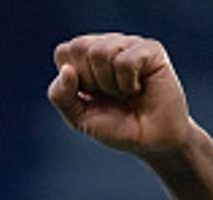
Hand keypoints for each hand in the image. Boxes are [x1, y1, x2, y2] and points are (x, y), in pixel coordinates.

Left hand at [46, 34, 192, 158]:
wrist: (151, 142)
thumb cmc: (117, 127)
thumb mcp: (79, 118)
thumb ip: (61, 96)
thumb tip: (66, 69)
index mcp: (86, 58)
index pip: (64, 52)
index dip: (73, 80)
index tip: (90, 96)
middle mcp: (107, 46)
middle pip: (79, 47)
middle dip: (90, 80)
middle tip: (109, 95)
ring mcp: (129, 44)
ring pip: (100, 51)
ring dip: (110, 83)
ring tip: (124, 93)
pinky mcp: (150, 49)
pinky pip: (125, 60)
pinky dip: (128, 83)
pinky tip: (138, 89)